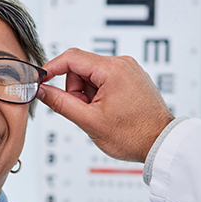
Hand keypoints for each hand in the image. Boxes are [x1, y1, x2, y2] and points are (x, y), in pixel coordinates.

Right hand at [38, 49, 173, 162]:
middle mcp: (123, 64)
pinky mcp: (132, 79)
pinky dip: (99, 95)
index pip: (71, 58)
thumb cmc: (133, 135)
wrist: (160, 144)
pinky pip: (105, 81)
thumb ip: (61, 103)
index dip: (51, 69)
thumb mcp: (89, 121)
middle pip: (81, 68)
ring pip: (92, 76)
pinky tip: (108, 111)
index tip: (40, 80)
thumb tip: (42, 91)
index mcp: (113, 70)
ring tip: (100, 115)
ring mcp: (129, 71)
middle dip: (75, 90)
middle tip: (85, 112)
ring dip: (87, 95)